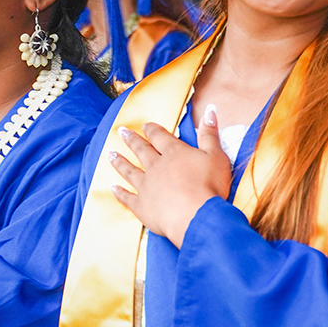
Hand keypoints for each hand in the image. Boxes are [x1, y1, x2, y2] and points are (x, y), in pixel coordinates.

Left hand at [108, 105, 233, 247]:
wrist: (195, 216)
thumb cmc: (209, 186)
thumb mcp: (216, 156)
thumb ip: (210, 134)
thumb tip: (210, 110)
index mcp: (174, 153)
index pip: (160, 136)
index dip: (152, 129)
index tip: (145, 125)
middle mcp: (156, 166)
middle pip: (141, 150)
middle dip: (132, 140)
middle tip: (121, 131)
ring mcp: (146, 186)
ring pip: (129, 171)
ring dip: (120, 162)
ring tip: (110, 154)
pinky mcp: (142, 206)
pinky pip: (127, 197)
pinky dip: (119, 193)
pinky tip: (112, 188)